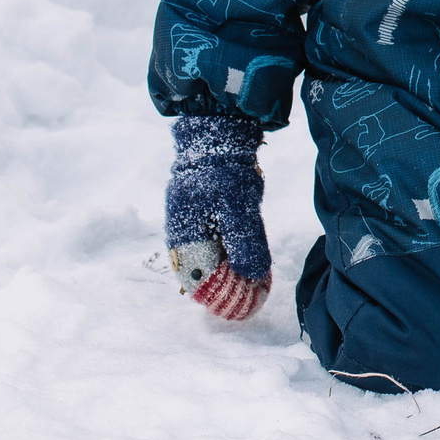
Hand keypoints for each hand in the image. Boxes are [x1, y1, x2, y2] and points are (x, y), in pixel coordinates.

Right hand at [164, 114, 272, 320]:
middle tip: (253, 296)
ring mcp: (194, 223)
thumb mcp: (238, 210)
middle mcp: (184, 234)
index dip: (218, 295)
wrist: (221, 133)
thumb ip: (245, 242)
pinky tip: (251, 258)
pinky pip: (219, 240)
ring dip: (232, 269)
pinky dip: (234, 251)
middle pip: (204, 270)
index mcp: (184, 237)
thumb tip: (254, 274)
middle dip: (227, 284)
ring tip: (256, 281)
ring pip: (213, 256)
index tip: (241, 306)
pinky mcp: (207, 213)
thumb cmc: (224, 173)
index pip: (197, 278)